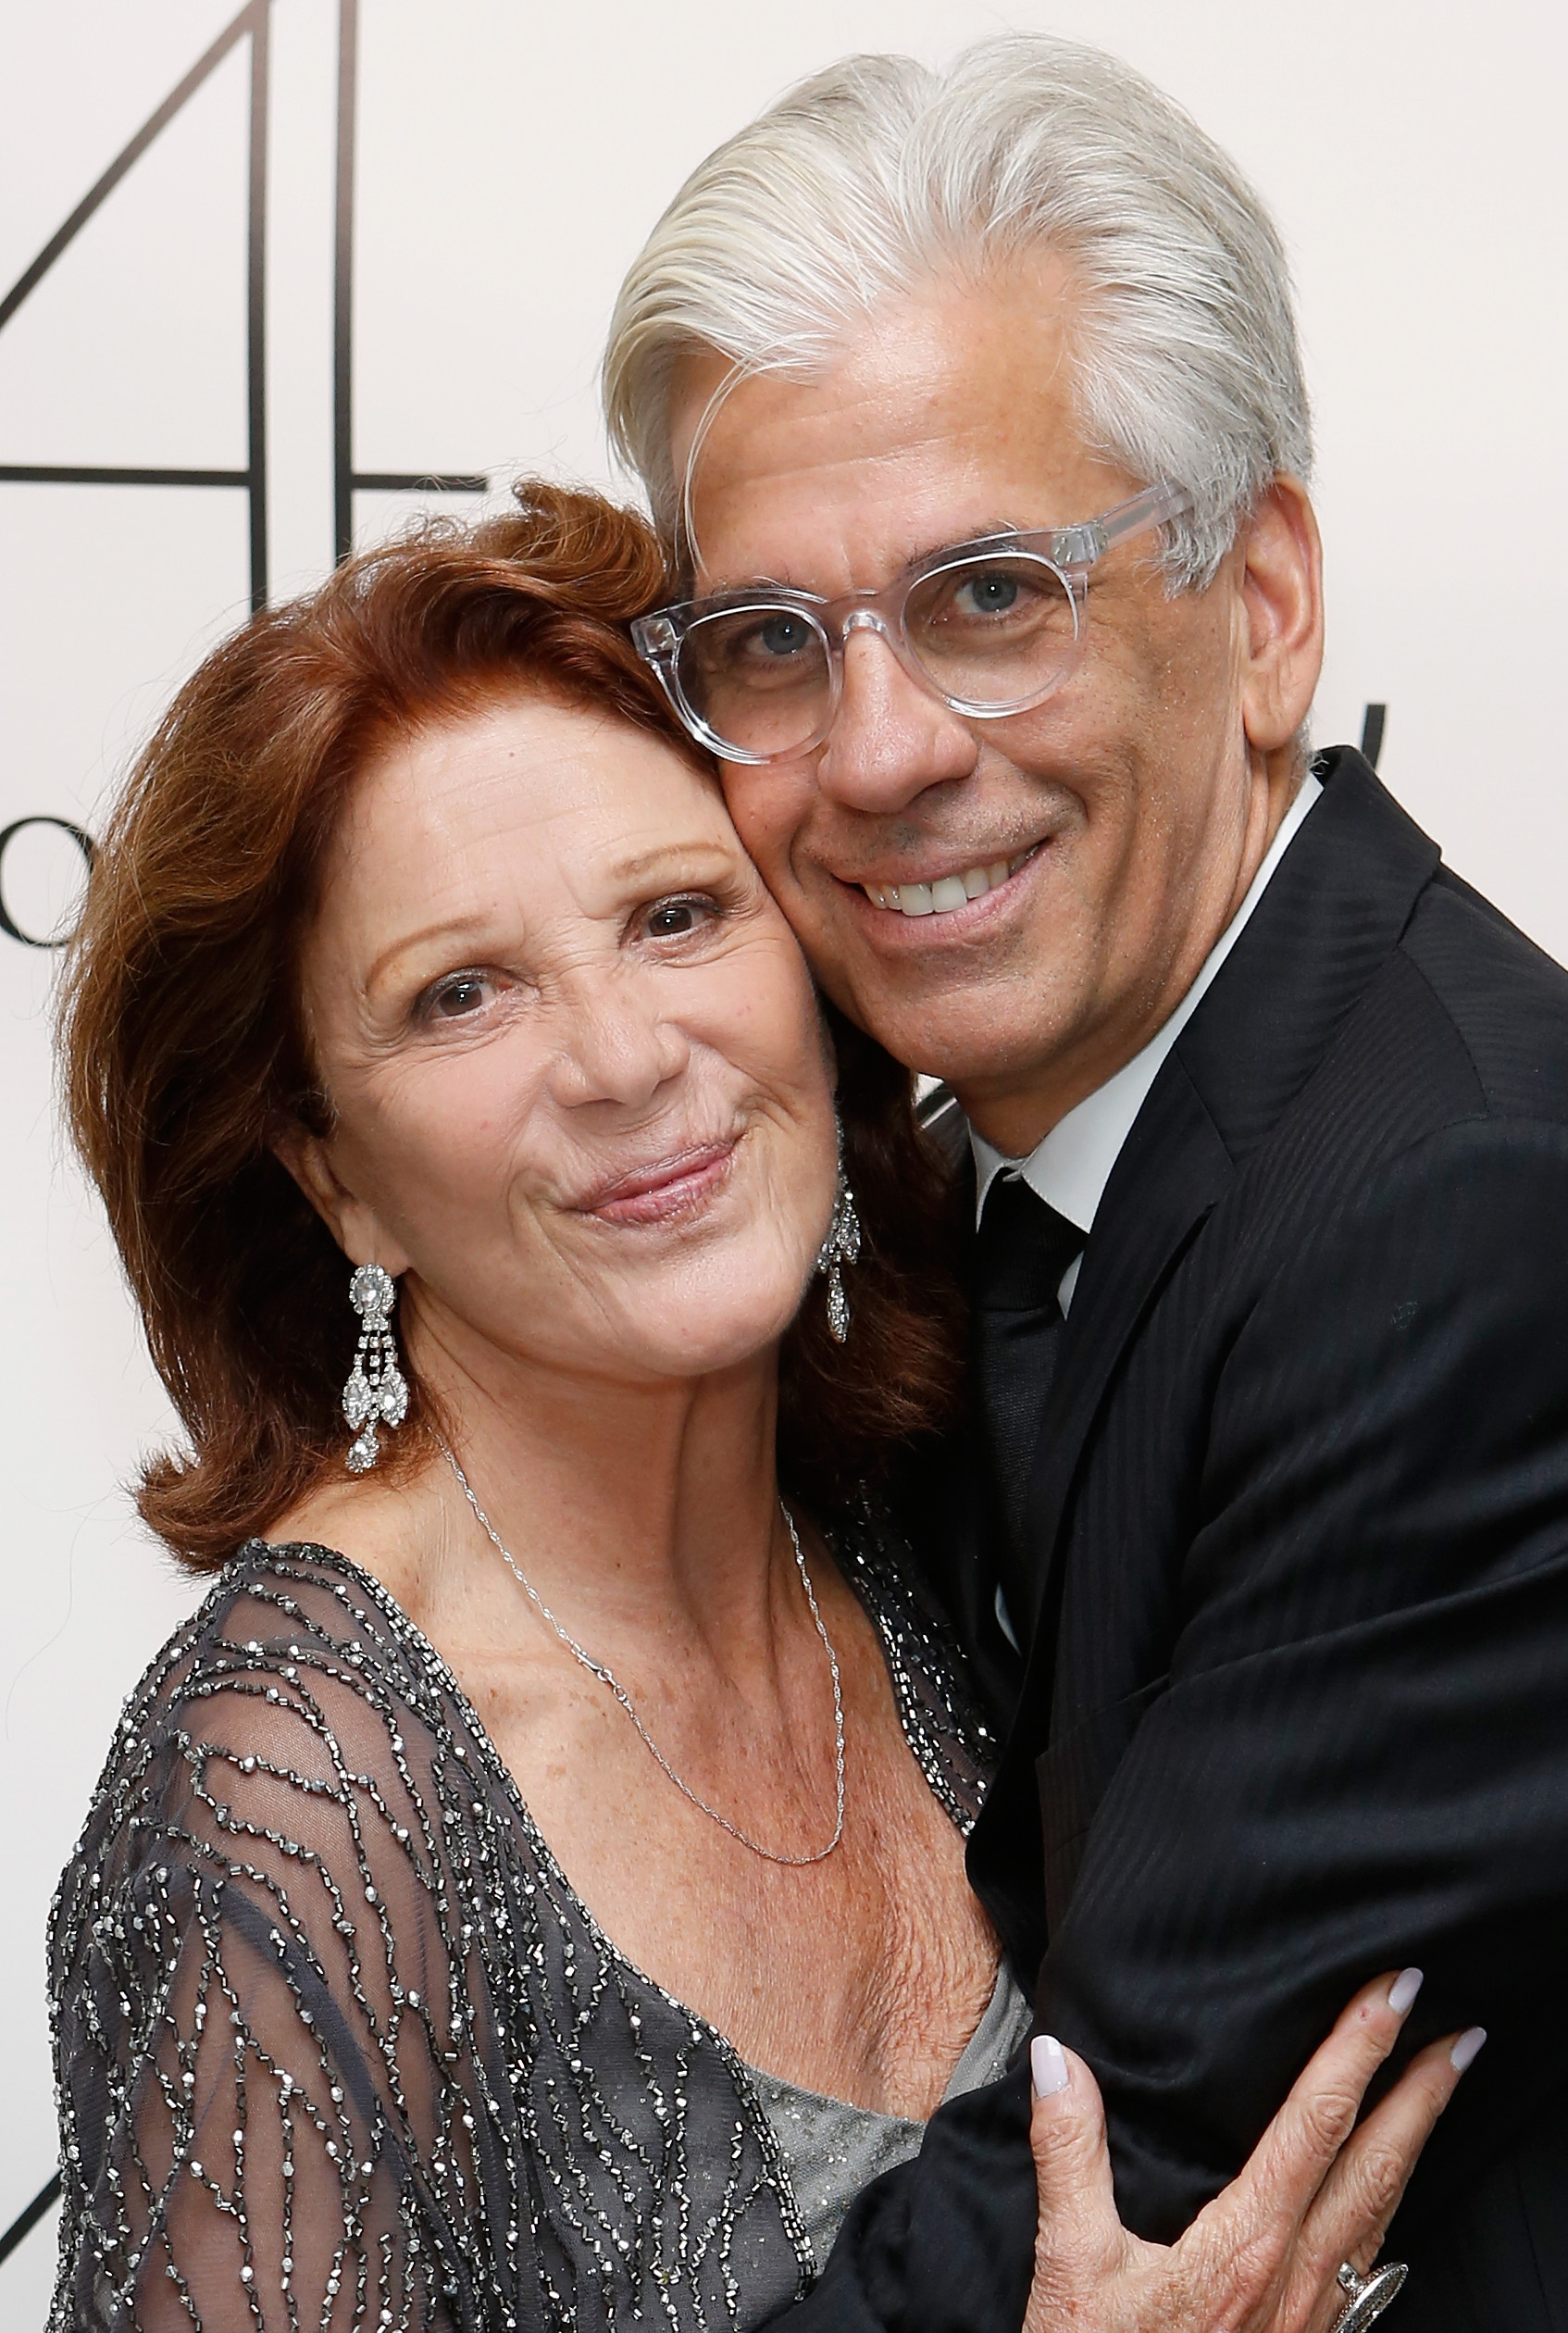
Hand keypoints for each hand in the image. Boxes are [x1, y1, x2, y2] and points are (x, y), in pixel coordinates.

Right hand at [1023, 1971, 1483, 2332]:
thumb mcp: (1071, 2265)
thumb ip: (1069, 2154)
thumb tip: (1057, 2059)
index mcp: (1246, 2244)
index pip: (1316, 2121)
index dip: (1360, 2048)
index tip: (1395, 1992)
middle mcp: (1294, 2278)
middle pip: (1376, 2165)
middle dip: (1423, 2092)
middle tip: (1462, 2034)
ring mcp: (1310, 2319)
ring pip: (1384, 2215)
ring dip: (1416, 2147)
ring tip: (1440, 2097)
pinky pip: (1369, 2264)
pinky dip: (1389, 2211)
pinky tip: (1388, 2204)